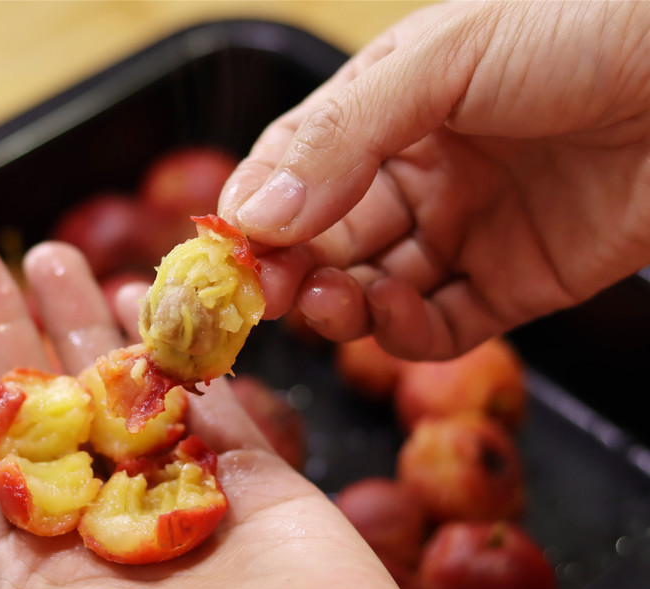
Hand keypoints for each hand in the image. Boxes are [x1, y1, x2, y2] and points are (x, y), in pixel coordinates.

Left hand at [0, 236, 472, 588]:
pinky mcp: (249, 481)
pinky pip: (203, 401)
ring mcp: (176, 497)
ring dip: (77, 320)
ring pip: (113, 390)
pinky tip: (138, 298)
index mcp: (36, 572)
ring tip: (47, 252)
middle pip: (36, 405)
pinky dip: (171, 351)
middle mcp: (98, 526)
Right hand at [220, 0, 649, 358]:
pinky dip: (404, 332)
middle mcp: (419, 170)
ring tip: (329, 301)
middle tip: (268, 291)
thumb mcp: (445, 58)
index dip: (255, 211)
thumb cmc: (586, 27)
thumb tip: (250, 214)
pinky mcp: (516, 284)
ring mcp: (466, 229)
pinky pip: (440, 324)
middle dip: (291, 267)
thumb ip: (340, 134)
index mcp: (388, 105)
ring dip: (339, 304)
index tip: (228, 251)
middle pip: (326, 237)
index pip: (294, 168)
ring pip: (372, 287)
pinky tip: (389, 314)